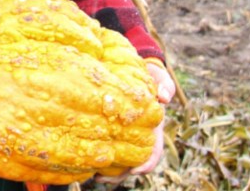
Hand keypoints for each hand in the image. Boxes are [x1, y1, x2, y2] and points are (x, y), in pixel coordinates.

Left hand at [96, 61, 174, 182]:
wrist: (137, 72)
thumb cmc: (149, 76)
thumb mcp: (159, 77)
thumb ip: (165, 84)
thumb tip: (164, 98)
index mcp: (154, 129)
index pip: (153, 152)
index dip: (146, 164)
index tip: (135, 170)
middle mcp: (140, 137)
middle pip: (133, 165)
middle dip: (120, 175)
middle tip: (101, 178)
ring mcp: (127, 136)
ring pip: (119, 161)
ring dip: (108, 172)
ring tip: (91, 175)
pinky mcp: (113, 131)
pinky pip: (108, 149)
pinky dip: (99, 157)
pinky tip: (85, 160)